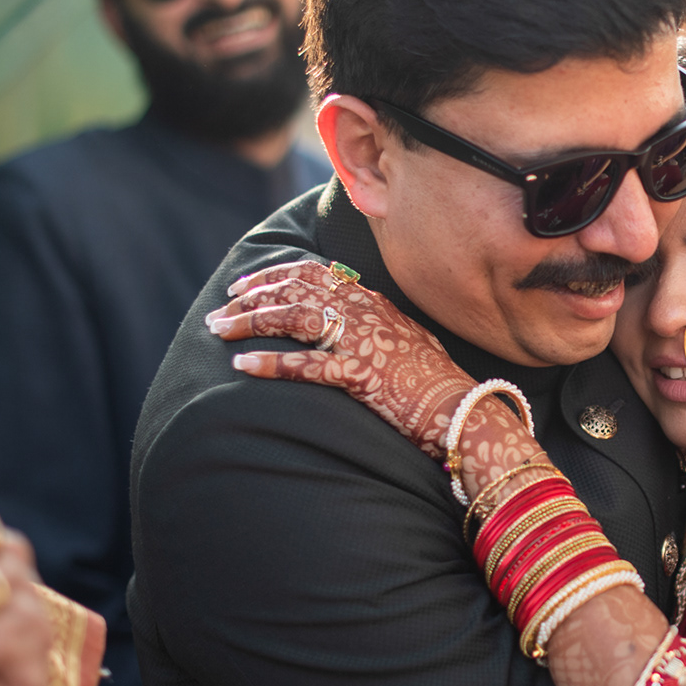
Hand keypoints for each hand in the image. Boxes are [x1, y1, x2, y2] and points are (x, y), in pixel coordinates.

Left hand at [209, 260, 471, 455]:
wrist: (467, 412)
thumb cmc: (441, 385)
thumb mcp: (410, 341)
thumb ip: (381, 325)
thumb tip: (356, 323)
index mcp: (375, 302)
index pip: (315, 274)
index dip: (275, 275)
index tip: (246, 284)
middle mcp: (365, 313)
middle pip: (296, 290)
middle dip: (251, 296)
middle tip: (221, 308)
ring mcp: (362, 341)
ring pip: (293, 318)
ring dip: (249, 321)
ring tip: (218, 329)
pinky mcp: (360, 374)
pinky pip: (305, 365)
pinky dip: (270, 363)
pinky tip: (242, 366)